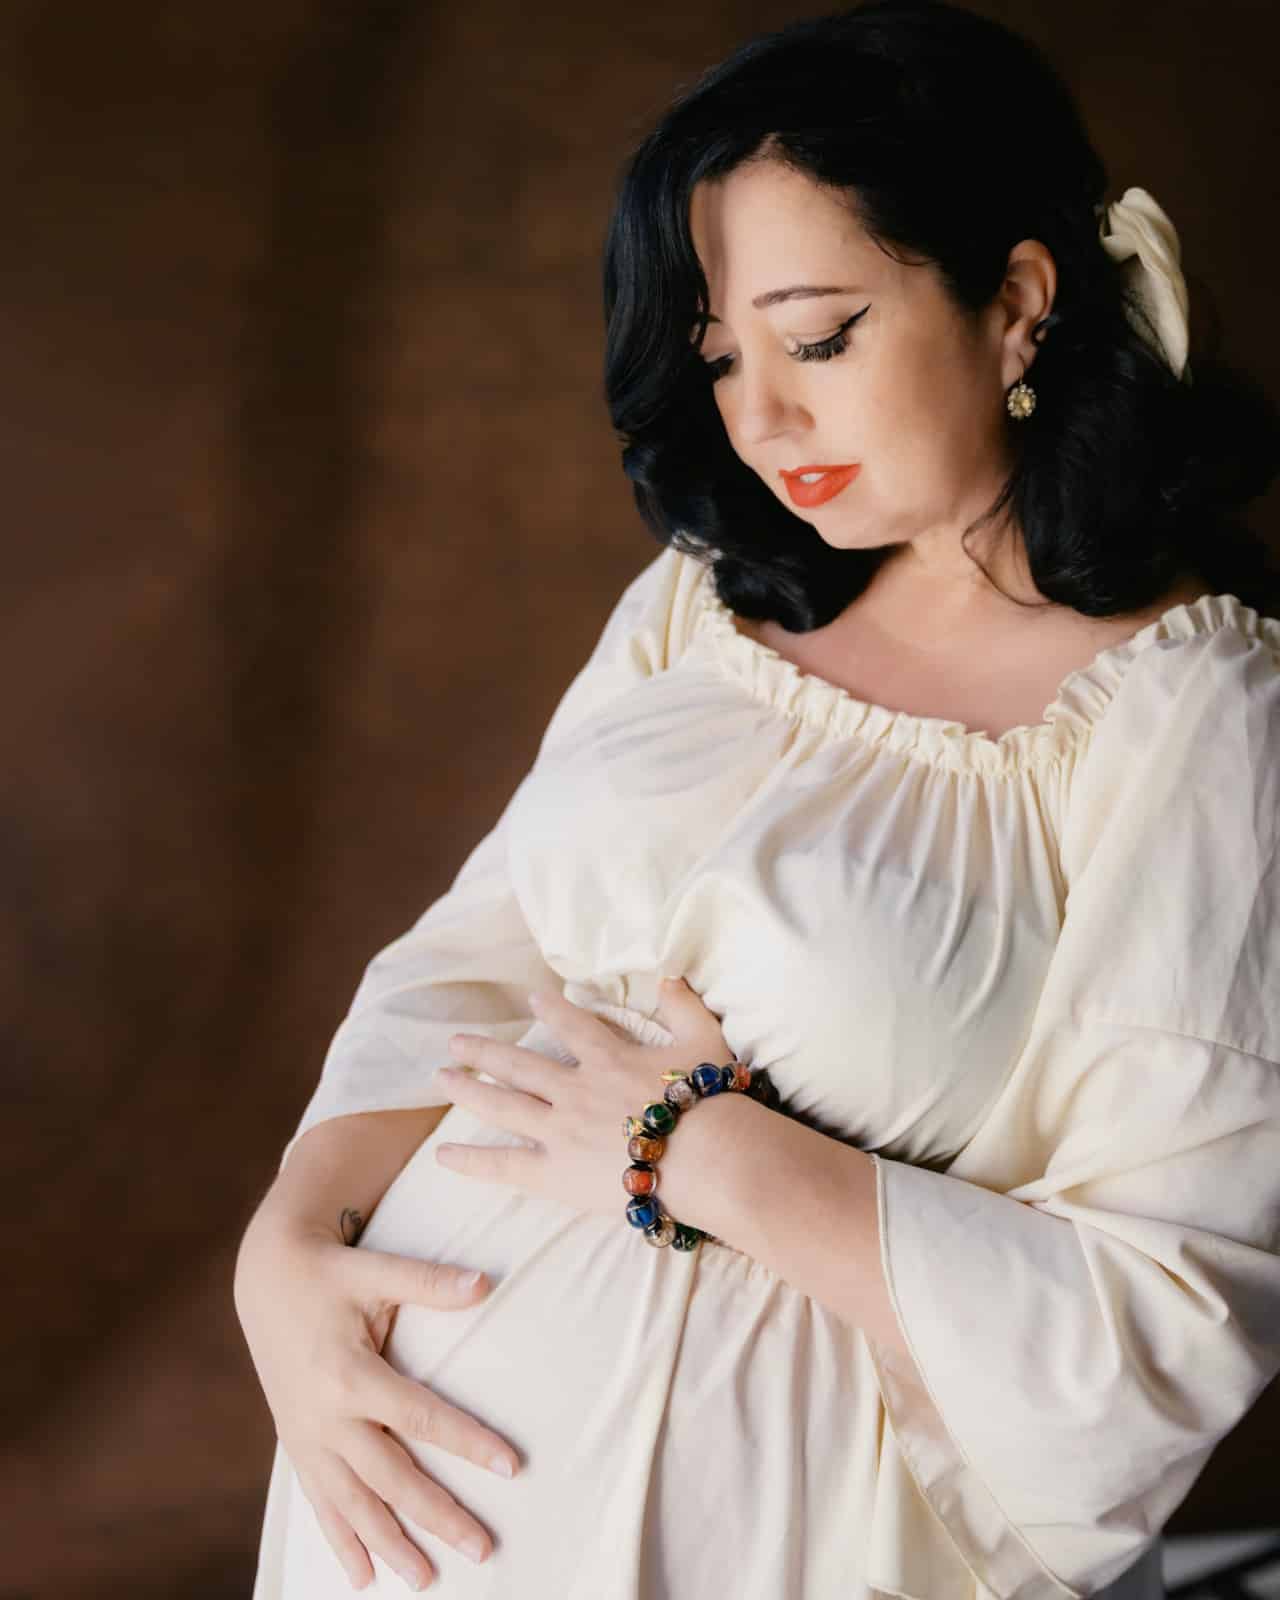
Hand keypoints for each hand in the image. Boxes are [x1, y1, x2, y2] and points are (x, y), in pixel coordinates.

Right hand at [234, 1212, 520, 1591]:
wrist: (264, 1275)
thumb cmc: (330, 1271)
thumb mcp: (375, 1269)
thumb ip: (428, 1282)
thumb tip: (485, 1282)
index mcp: (350, 1374)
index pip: (421, 1418)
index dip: (468, 1443)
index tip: (512, 1467)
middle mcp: (326, 1416)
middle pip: (391, 1477)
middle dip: (437, 1515)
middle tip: (483, 1549)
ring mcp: (307, 1435)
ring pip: (353, 1502)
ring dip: (390, 1543)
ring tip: (426, 1579)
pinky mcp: (295, 1442)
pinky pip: (319, 1501)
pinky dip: (341, 1539)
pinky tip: (363, 1576)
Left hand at [434, 976, 733, 1215]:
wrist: (707, 1158)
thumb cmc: (712, 1101)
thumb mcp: (704, 1040)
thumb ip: (684, 1004)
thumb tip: (669, 973)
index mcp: (608, 1058)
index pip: (574, 1026)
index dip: (552, 1010)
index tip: (533, 1000)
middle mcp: (575, 1089)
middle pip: (519, 1065)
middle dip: (484, 1052)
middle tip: (454, 1041)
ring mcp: (560, 1131)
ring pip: (502, 1105)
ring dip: (469, 1090)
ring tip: (441, 1078)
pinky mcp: (555, 1173)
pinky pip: (504, 1165)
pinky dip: (471, 1160)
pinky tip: (442, 1154)